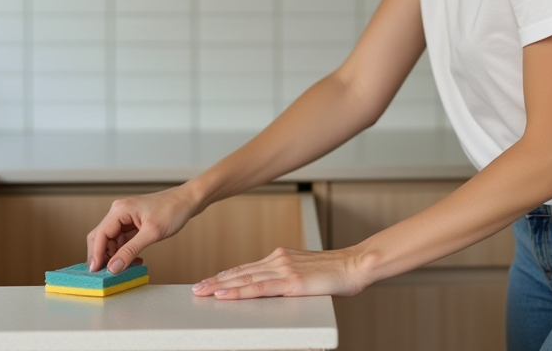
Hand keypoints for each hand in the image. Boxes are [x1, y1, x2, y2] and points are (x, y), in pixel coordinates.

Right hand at [87, 185, 199, 272]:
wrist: (188, 201)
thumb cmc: (173, 210)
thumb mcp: (151, 233)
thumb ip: (130, 250)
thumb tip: (113, 267)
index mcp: (120, 210)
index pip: (100, 235)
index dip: (96, 255)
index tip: (96, 272)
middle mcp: (119, 212)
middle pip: (102, 238)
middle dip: (103, 256)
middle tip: (106, 274)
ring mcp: (126, 218)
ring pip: (112, 241)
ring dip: (116, 256)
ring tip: (125, 269)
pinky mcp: (133, 223)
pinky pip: (122, 240)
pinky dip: (125, 252)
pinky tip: (134, 261)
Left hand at [190, 246, 369, 299]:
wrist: (355, 265)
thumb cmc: (335, 272)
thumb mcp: (305, 271)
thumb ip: (288, 276)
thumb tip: (276, 287)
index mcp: (281, 257)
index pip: (246, 268)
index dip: (226, 275)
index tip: (209, 280)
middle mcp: (279, 260)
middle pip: (240, 272)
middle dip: (216, 281)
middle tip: (196, 288)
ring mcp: (284, 270)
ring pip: (245, 279)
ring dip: (221, 286)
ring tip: (203, 292)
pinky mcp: (291, 283)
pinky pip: (259, 288)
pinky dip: (240, 291)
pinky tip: (226, 295)